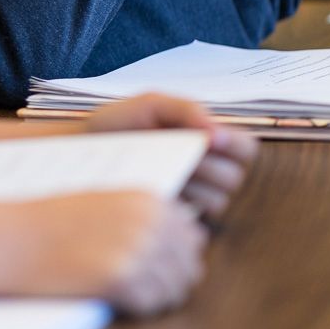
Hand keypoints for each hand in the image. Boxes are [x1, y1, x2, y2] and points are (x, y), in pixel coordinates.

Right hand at [26, 190, 206, 316]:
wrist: (15, 238)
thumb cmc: (53, 222)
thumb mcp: (107, 202)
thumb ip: (146, 216)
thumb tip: (188, 239)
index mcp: (149, 199)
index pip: (192, 237)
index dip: (176, 257)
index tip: (155, 266)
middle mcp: (149, 221)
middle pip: (190, 266)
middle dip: (171, 281)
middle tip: (142, 287)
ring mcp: (136, 249)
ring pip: (175, 290)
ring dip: (157, 298)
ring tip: (128, 294)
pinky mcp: (120, 279)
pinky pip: (151, 305)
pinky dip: (140, 309)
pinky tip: (118, 300)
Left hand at [83, 93, 256, 223]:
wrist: (83, 152)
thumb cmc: (117, 124)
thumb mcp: (151, 104)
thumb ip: (186, 109)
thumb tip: (215, 132)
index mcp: (205, 137)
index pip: (246, 147)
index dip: (235, 145)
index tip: (208, 141)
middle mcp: (206, 168)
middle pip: (234, 177)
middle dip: (208, 167)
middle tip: (176, 156)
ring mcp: (192, 196)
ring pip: (219, 201)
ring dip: (194, 187)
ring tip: (162, 173)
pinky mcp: (177, 220)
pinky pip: (197, 224)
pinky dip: (181, 208)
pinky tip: (157, 194)